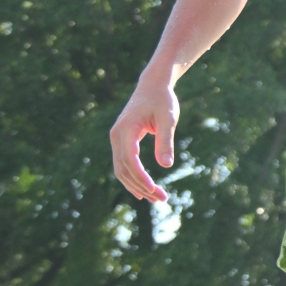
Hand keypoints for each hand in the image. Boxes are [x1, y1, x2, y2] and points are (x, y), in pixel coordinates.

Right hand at [109, 74, 178, 202]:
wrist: (153, 86)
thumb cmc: (162, 100)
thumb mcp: (168, 119)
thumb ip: (165, 141)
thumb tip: (166, 166)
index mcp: (126, 129)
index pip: (129, 159)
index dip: (140, 176)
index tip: (154, 188)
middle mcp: (116, 136)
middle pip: (124, 168)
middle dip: (141, 186)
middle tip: (162, 199)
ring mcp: (117, 139)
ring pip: (122, 170)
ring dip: (137, 185)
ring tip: (157, 198)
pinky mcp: (122, 142)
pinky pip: (124, 165)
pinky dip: (133, 179)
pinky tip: (143, 191)